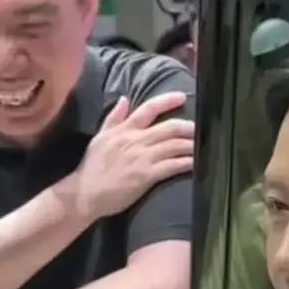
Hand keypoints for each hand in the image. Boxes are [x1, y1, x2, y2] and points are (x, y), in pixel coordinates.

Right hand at [72, 92, 194, 219]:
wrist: (85, 192)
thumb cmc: (93, 166)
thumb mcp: (100, 137)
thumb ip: (114, 118)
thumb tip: (125, 98)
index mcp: (125, 130)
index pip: (148, 108)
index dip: (167, 100)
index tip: (182, 96)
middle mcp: (136, 140)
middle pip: (169, 128)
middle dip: (188, 126)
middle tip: (200, 127)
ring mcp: (142, 158)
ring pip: (174, 146)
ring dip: (191, 144)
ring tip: (202, 144)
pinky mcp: (146, 176)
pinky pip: (172, 166)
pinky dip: (186, 163)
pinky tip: (196, 162)